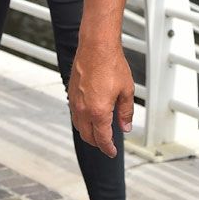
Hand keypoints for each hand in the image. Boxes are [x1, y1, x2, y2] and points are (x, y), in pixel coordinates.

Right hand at [68, 42, 133, 157]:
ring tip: (99, 132)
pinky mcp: (71, 94)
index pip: (102, 139)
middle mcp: (84, 110)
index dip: (108, 148)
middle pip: (88, 136)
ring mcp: (75, 102)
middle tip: (107, 144)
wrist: (96, 47)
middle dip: (98, 143)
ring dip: (89, 133)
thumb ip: (125, 112)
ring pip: (79, 126)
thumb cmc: (111, 64)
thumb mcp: (126, 90)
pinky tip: (90, 116)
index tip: (112, 152)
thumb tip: (125, 127)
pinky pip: (75, 114)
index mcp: (99, 112)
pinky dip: (82, 121)